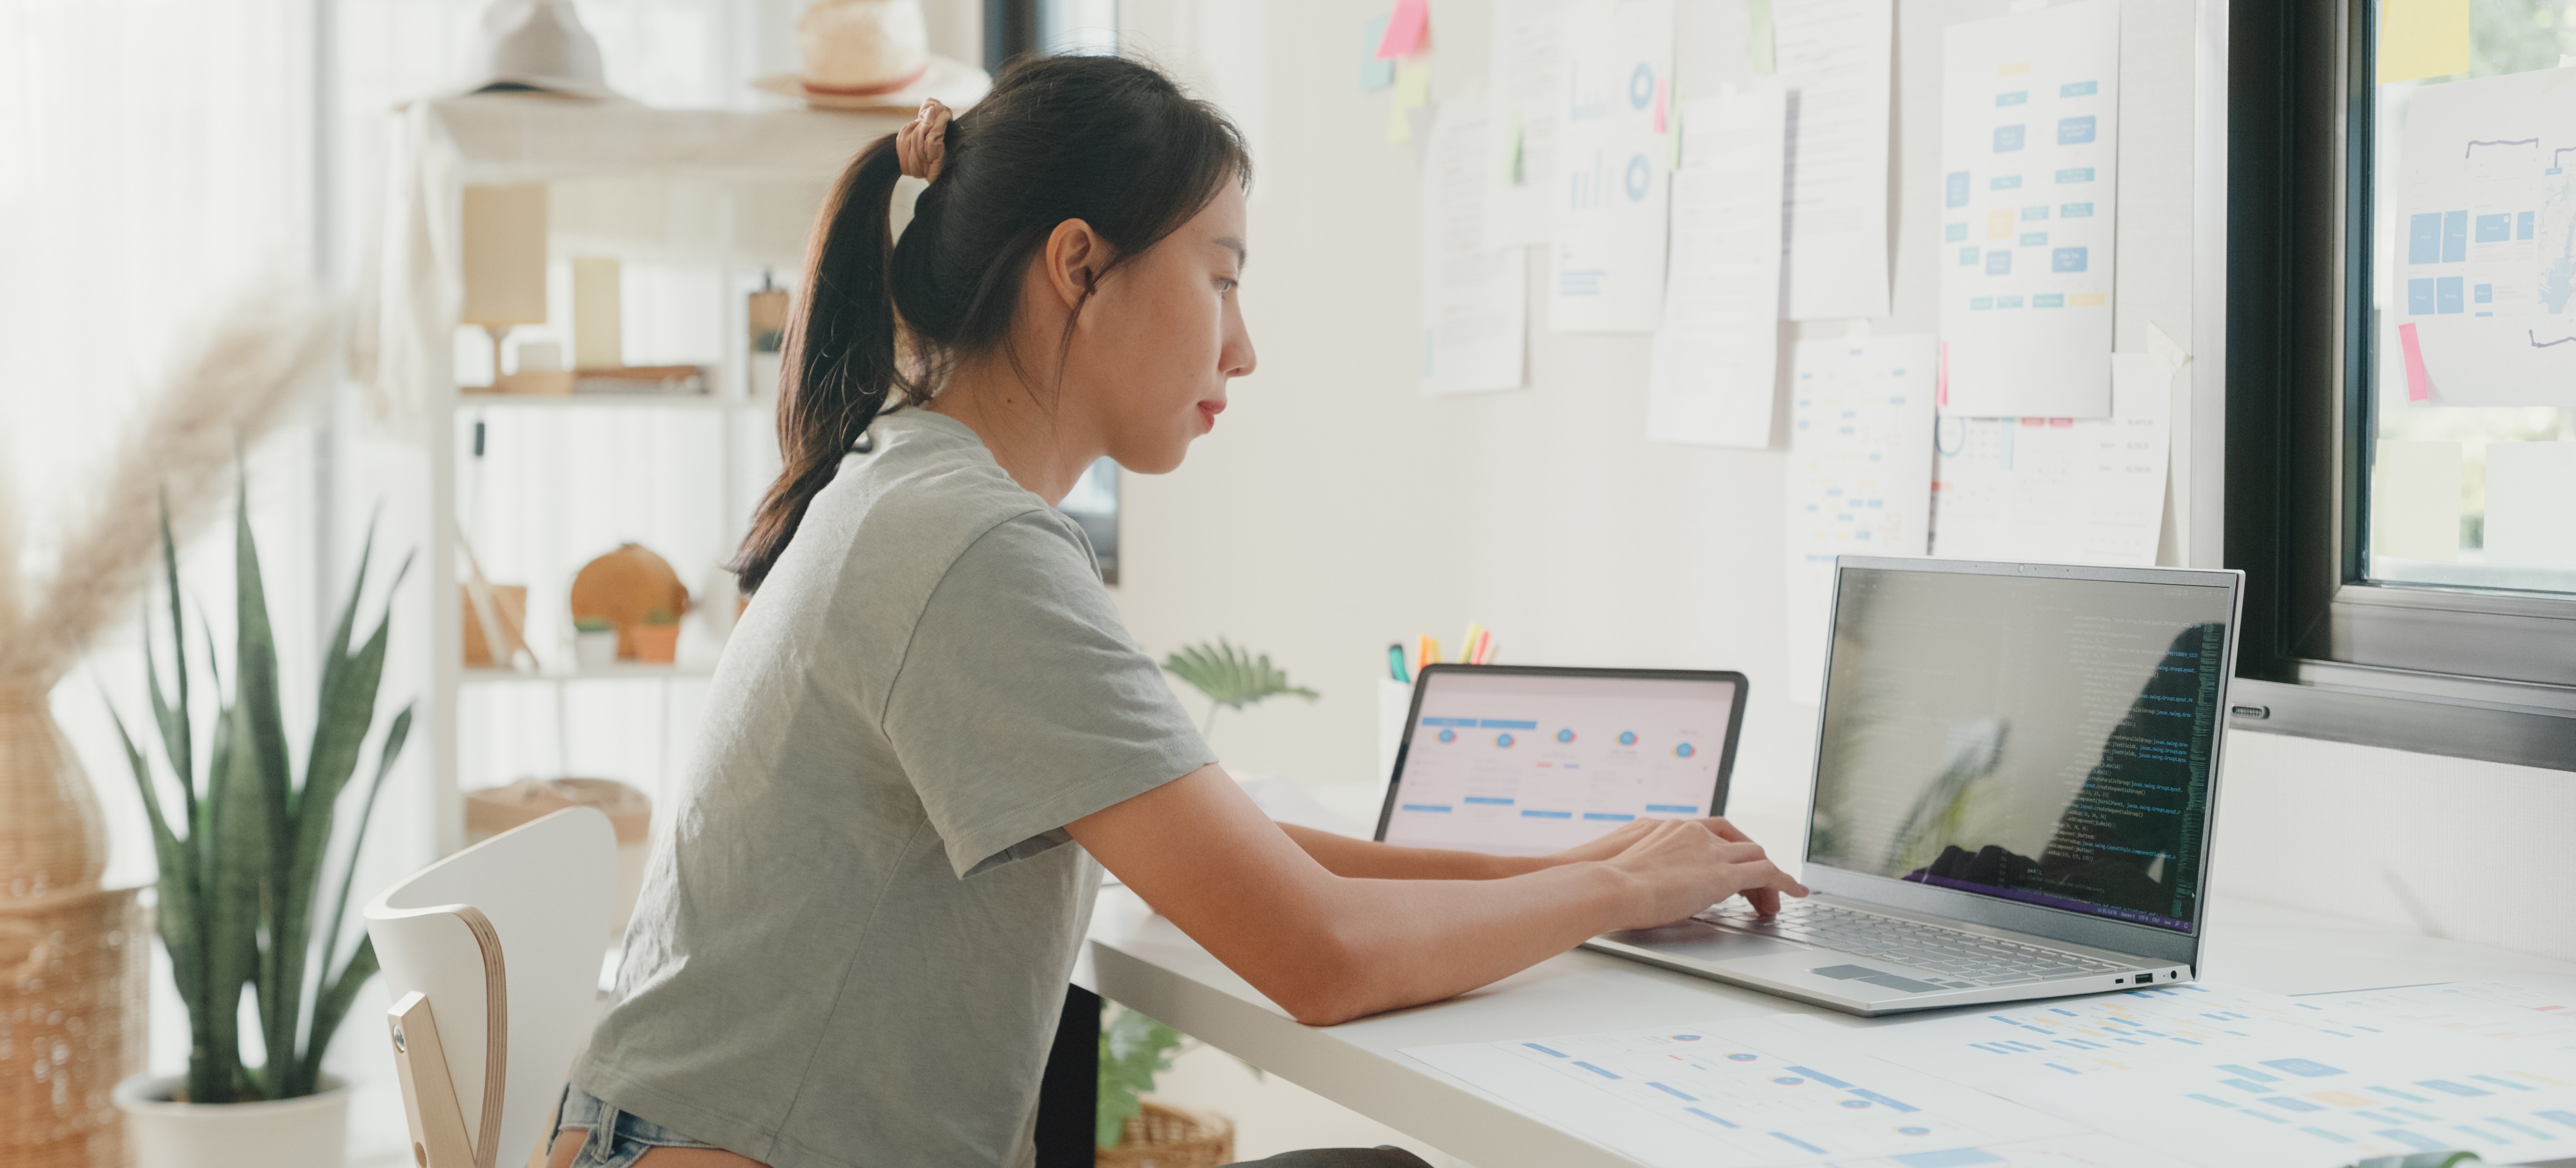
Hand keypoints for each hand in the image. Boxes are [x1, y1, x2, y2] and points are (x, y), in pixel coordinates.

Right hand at [1594, 819, 1808, 929]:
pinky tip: (1794, 893)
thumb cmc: (1609, 883)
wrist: (1610, 885)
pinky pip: (1767, 873)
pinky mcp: (1724, 874)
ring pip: (1757, 857)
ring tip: (1773, 903)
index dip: (1732, 848)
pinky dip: (1785, 882)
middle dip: (1753, 867)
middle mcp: (1697, 833)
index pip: (1716, 831)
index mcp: (1673, 827)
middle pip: (1741, 844)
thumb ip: (1650, 869)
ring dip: (1770, 879)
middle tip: (1757, 892)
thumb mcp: (1631, 866)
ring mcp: (1711, 852)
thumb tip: (1652, 888)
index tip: (1736, 865)